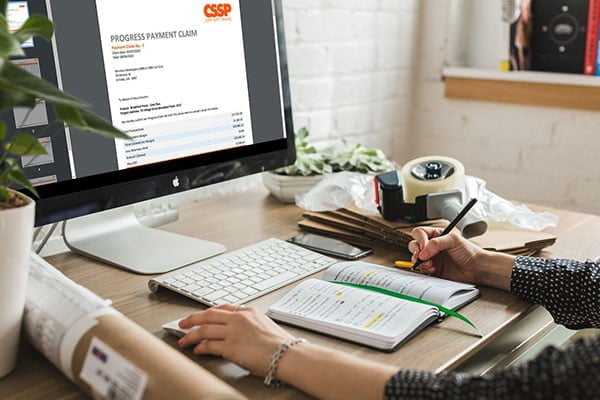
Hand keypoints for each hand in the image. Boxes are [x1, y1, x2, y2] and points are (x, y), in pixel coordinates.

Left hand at [178, 305, 294, 376]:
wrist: (287, 355)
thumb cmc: (280, 345)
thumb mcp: (264, 325)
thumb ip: (249, 324)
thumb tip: (237, 332)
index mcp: (248, 311)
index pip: (222, 308)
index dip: (207, 312)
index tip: (200, 316)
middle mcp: (239, 319)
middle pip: (208, 315)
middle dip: (192, 319)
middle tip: (183, 323)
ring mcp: (233, 332)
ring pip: (204, 329)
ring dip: (191, 335)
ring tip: (184, 340)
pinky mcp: (230, 347)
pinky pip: (209, 345)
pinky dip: (200, 347)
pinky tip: (197, 349)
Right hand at [409, 227, 486, 284]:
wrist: (477, 269)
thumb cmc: (470, 252)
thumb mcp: (454, 240)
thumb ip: (437, 243)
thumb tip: (423, 251)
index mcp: (436, 235)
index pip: (420, 233)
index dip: (420, 239)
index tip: (424, 246)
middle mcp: (431, 246)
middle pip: (414, 245)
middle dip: (416, 250)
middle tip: (421, 255)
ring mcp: (431, 258)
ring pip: (415, 258)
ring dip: (420, 261)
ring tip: (430, 263)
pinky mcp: (432, 270)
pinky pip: (421, 269)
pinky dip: (424, 269)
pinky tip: (433, 269)